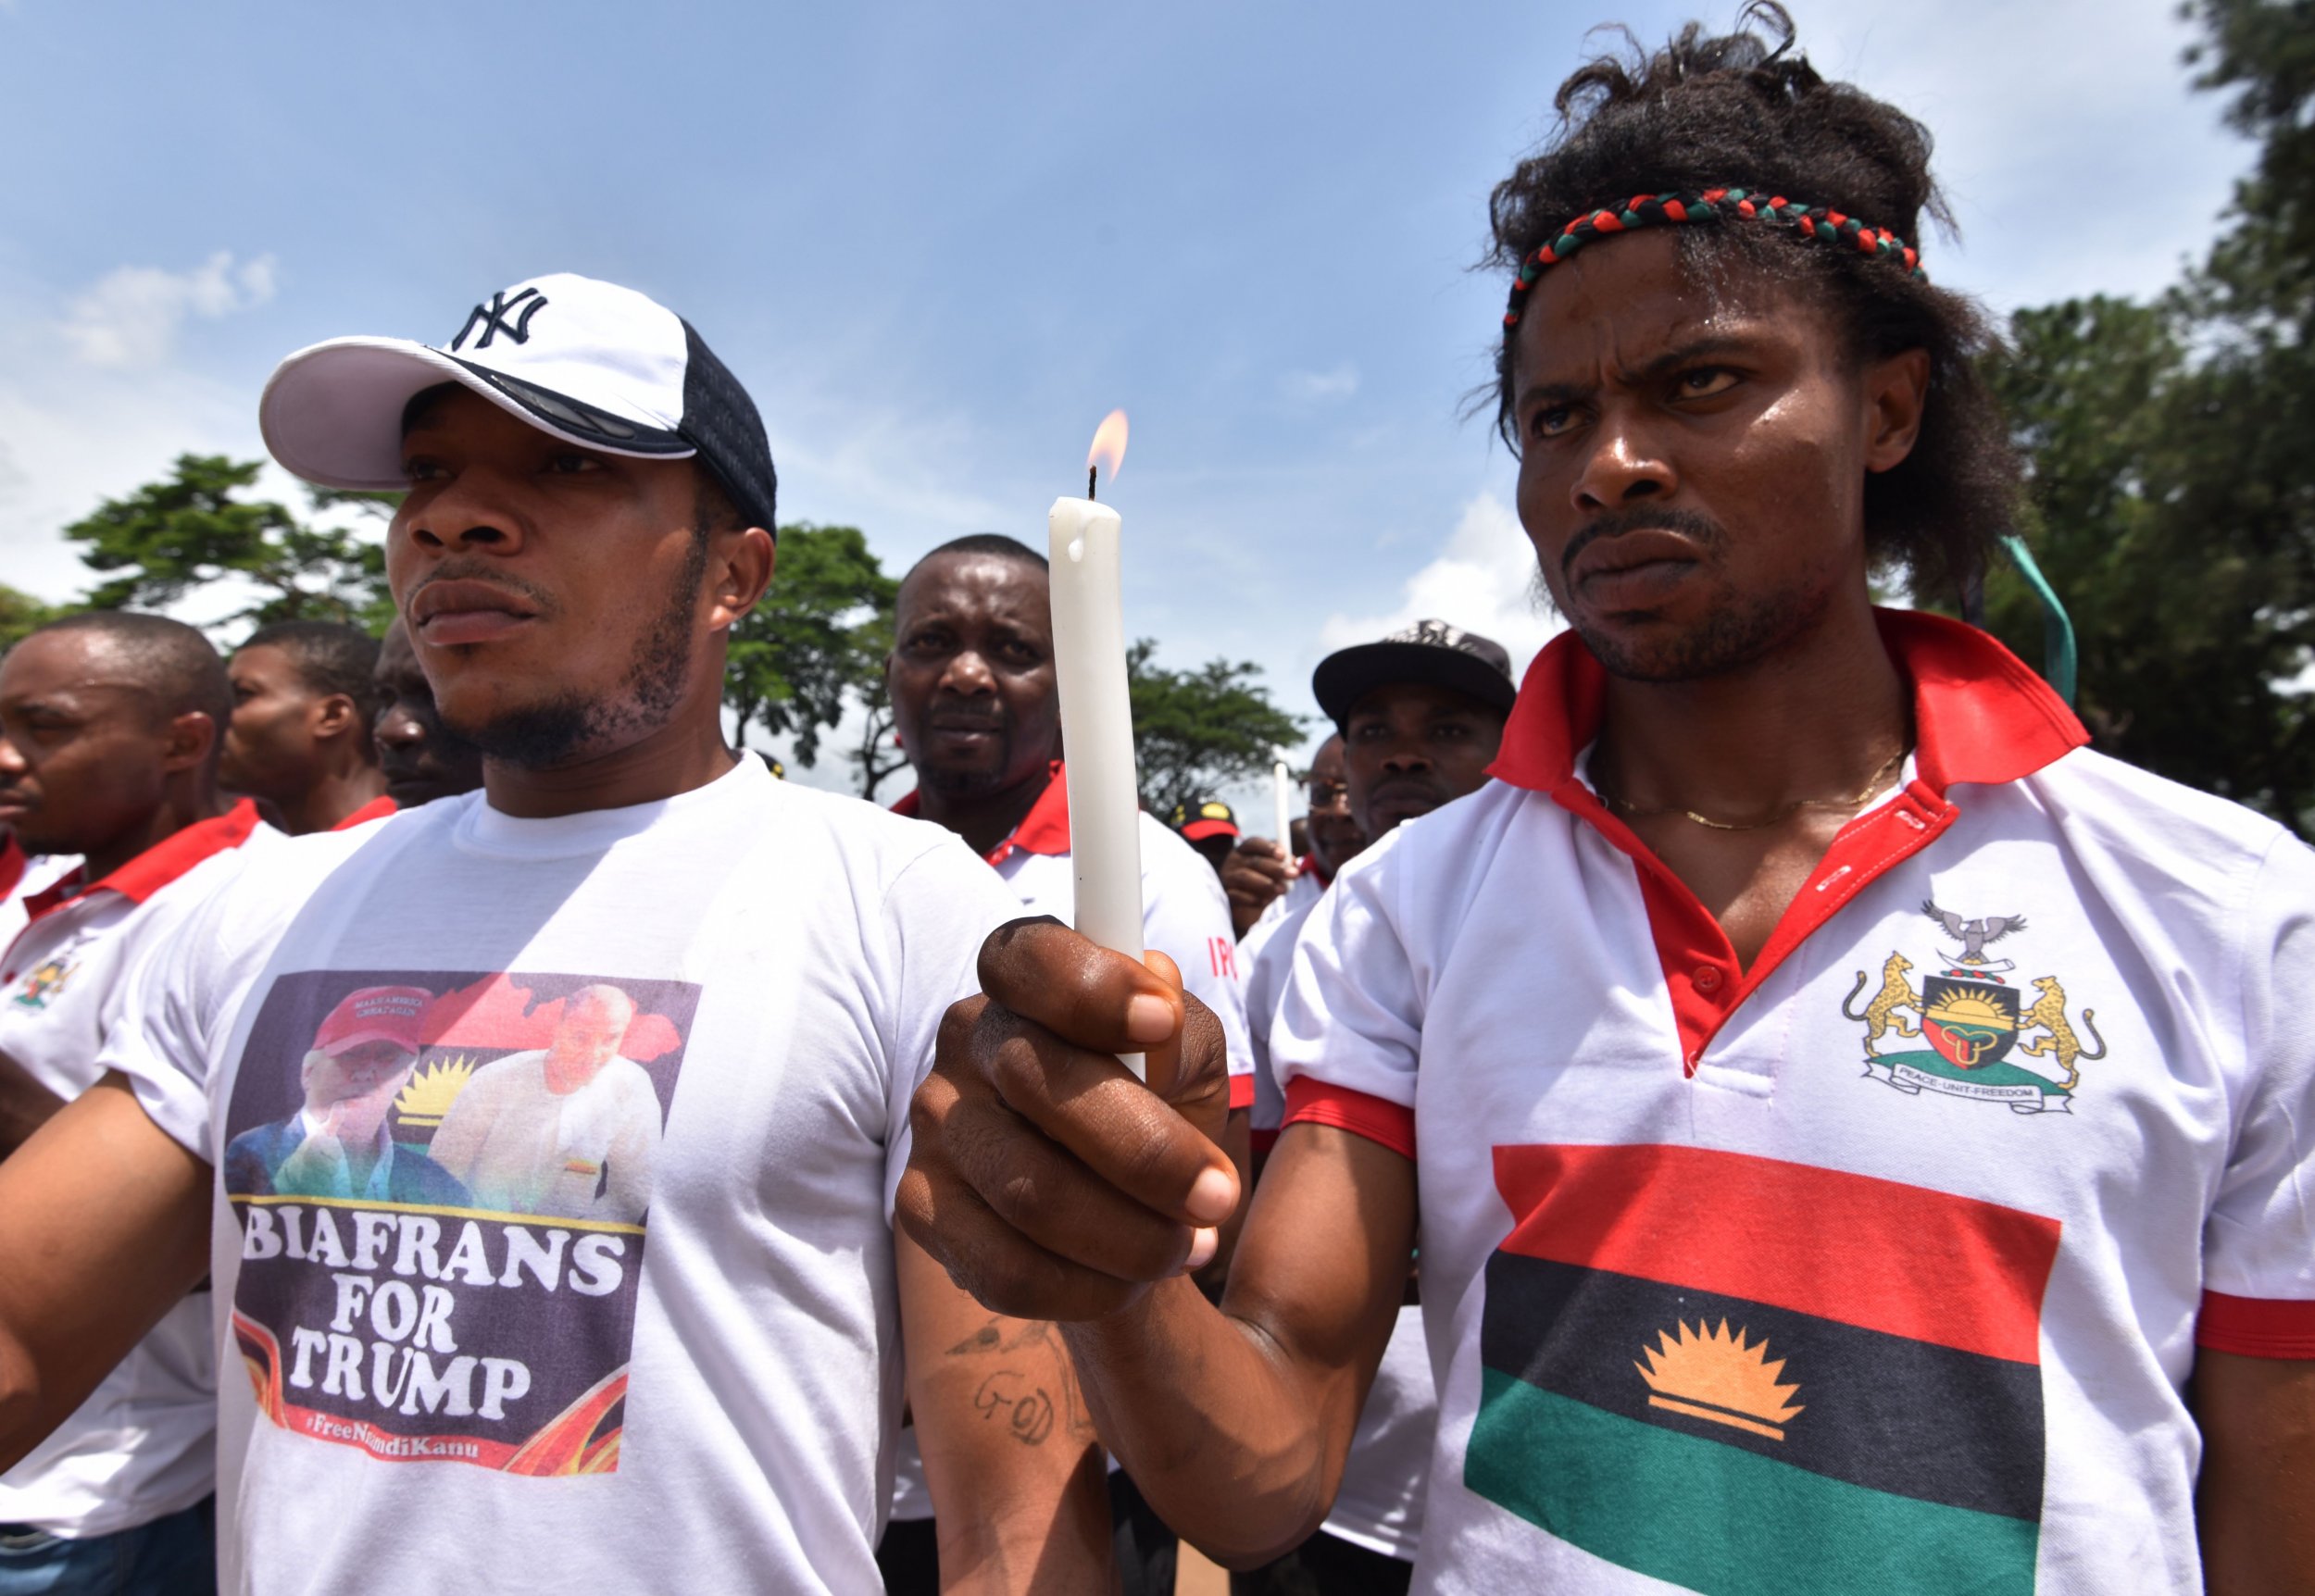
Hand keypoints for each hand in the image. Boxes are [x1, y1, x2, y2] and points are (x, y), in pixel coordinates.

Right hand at [898, 917, 1239, 1321]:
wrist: (1121, 1202)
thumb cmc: (1157, 1104)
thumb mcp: (1189, 1060)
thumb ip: (1180, 1035)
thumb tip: (1160, 1016)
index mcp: (1025, 980)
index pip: (1027, 956)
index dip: (1090, 986)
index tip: (1162, 1022)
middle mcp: (965, 1039)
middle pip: (1037, 1081)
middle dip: (1146, 1152)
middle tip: (1218, 1196)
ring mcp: (935, 1124)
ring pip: (1026, 1192)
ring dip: (1128, 1236)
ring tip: (1189, 1247)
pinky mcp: (919, 1206)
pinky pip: (1001, 1266)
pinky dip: (1083, 1287)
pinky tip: (1131, 1282)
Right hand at [1220, 839, 1295, 936]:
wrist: (1243, 908)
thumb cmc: (1260, 882)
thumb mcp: (1272, 872)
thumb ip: (1283, 864)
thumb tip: (1294, 862)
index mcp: (1244, 850)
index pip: (1254, 843)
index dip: (1268, 847)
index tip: (1283, 855)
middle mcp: (1233, 861)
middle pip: (1253, 861)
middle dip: (1275, 867)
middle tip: (1293, 874)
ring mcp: (1227, 877)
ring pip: (1244, 877)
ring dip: (1265, 883)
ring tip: (1281, 890)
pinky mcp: (1225, 894)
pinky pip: (1238, 895)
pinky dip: (1253, 899)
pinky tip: (1265, 902)